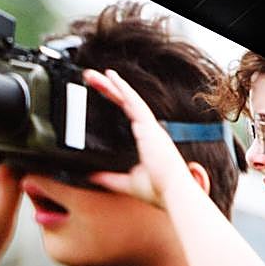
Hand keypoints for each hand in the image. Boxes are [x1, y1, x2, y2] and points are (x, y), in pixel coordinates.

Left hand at [83, 68, 196, 207]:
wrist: (173, 192)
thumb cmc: (158, 188)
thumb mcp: (126, 182)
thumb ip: (108, 178)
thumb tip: (91, 176)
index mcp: (147, 139)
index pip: (126, 113)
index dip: (113, 99)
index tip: (100, 89)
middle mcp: (150, 130)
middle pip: (126, 102)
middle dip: (109, 88)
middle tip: (91, 77)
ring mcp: (151, 128)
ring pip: (130, 99)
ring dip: (114, 85)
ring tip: (101, 73)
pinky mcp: (150, 129)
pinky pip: (136, 105)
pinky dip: (125, 91)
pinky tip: (114, 80)